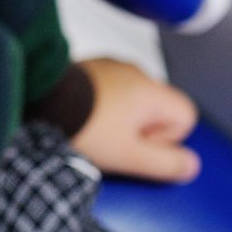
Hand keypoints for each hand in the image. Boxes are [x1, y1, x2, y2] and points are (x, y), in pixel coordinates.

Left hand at [67, 58, 199, 183]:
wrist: (40, 98)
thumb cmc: (86, 128)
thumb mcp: (129, 157)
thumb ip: (166, 164)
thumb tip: (191, 165)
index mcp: (151, 90)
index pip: (186, 115)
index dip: (167, 139)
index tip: (138, 145)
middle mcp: (136, 72)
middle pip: (159, 109)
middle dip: (142, 131)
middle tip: (114, 143)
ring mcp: (112, 66)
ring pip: (134, 100)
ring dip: (122, 118)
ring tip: (96, 132)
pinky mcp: (90, 68)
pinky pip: (111, 91)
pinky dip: (103, 106)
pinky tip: (85, 118)